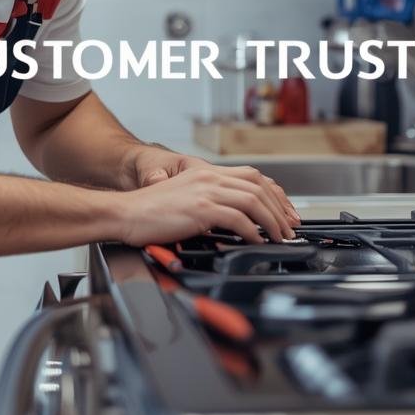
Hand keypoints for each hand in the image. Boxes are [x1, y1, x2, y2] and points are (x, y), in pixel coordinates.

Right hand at [131, 150, 298, 226]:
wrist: (125, 213)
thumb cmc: (150, 212)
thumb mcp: (185, 198)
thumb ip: (210, 201)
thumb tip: (236, 219)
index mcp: (207, 173)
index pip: (253, 177)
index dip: (275, 194)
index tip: (286, 212)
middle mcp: (209, 177)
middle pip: (258, 187)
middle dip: (279, 209)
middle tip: (288, 228)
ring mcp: (205, 191)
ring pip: (253, 201)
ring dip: (271, 222)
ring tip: (278, 237)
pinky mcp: (200, 209)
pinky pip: (237, 219)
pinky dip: (252, 232)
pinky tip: (256, 241)